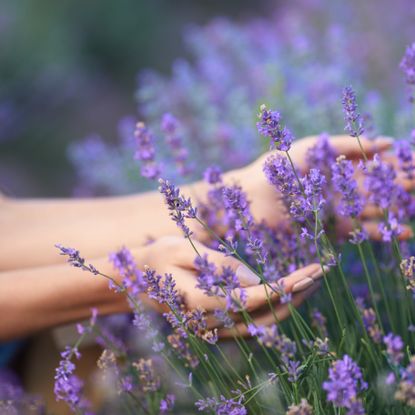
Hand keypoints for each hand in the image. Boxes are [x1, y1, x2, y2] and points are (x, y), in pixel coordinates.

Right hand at [135, 236, 323, 334]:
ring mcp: (214, 327)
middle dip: (298, 293)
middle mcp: (213, 322)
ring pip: (262, 322)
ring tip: (311, 279)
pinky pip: (252, 320)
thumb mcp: (183, 251)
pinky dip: (274, 305)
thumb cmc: (157, 259)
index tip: (312, 270)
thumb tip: (256, 280)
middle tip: (321, 271)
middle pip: (267, 315)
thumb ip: (220, 265)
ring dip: (290, 301)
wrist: (133, 282)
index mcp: (204, 303)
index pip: (257, 299)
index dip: (287, 286)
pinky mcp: (215, 324)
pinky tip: (286, 290)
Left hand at [231, 135, 413, 240]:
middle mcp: (341, 188)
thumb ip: (348, 145)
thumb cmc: (277, 167)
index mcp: (337, 165)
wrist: (250, 197)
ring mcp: (338, 209)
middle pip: (380, 187)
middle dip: (405, 187)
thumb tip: (387, 142)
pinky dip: (381, 232)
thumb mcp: (313, 148)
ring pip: (376, 210)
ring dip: (398, 210)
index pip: (376, 163)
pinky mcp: (330, 229)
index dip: (399, 163)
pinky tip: (402, 232)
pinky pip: (360, 231)